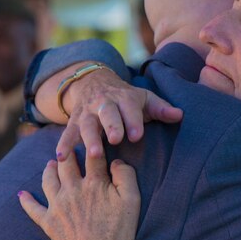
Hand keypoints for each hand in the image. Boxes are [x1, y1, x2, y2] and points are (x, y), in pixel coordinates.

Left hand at [17, 149, 141, 239]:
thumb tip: (116, 161)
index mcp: (94, 183)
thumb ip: (126, 177)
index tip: (93, 135)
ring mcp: (57, 206)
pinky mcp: (48, 222)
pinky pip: (33, 209)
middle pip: (66, 164)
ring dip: (49, 170)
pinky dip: (26, 201)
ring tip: (50, 164)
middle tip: (67, 146)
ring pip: (48, 180)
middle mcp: (72, 190)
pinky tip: (21, 194)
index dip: (93, 143)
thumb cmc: (118, 233)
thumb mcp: (132, 202)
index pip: (93, 156)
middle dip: (67, 152)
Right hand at [41, 67, 181, 162]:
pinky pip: (68, 133)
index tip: (137, 135)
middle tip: (116, 139)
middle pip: (107, 113)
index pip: (130, 108)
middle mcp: (105, 103)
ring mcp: (87, 112)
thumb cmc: (126, 99)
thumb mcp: (144, 99)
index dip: (133, 121)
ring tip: (94, 153)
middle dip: (112, 125)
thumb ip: (161, 108)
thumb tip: (180, 115)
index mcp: (125, 98)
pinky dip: (63, 144)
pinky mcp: (74, 121)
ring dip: (89, 138)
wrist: (95, 82)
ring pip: (87, 124)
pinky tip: (60, 157)